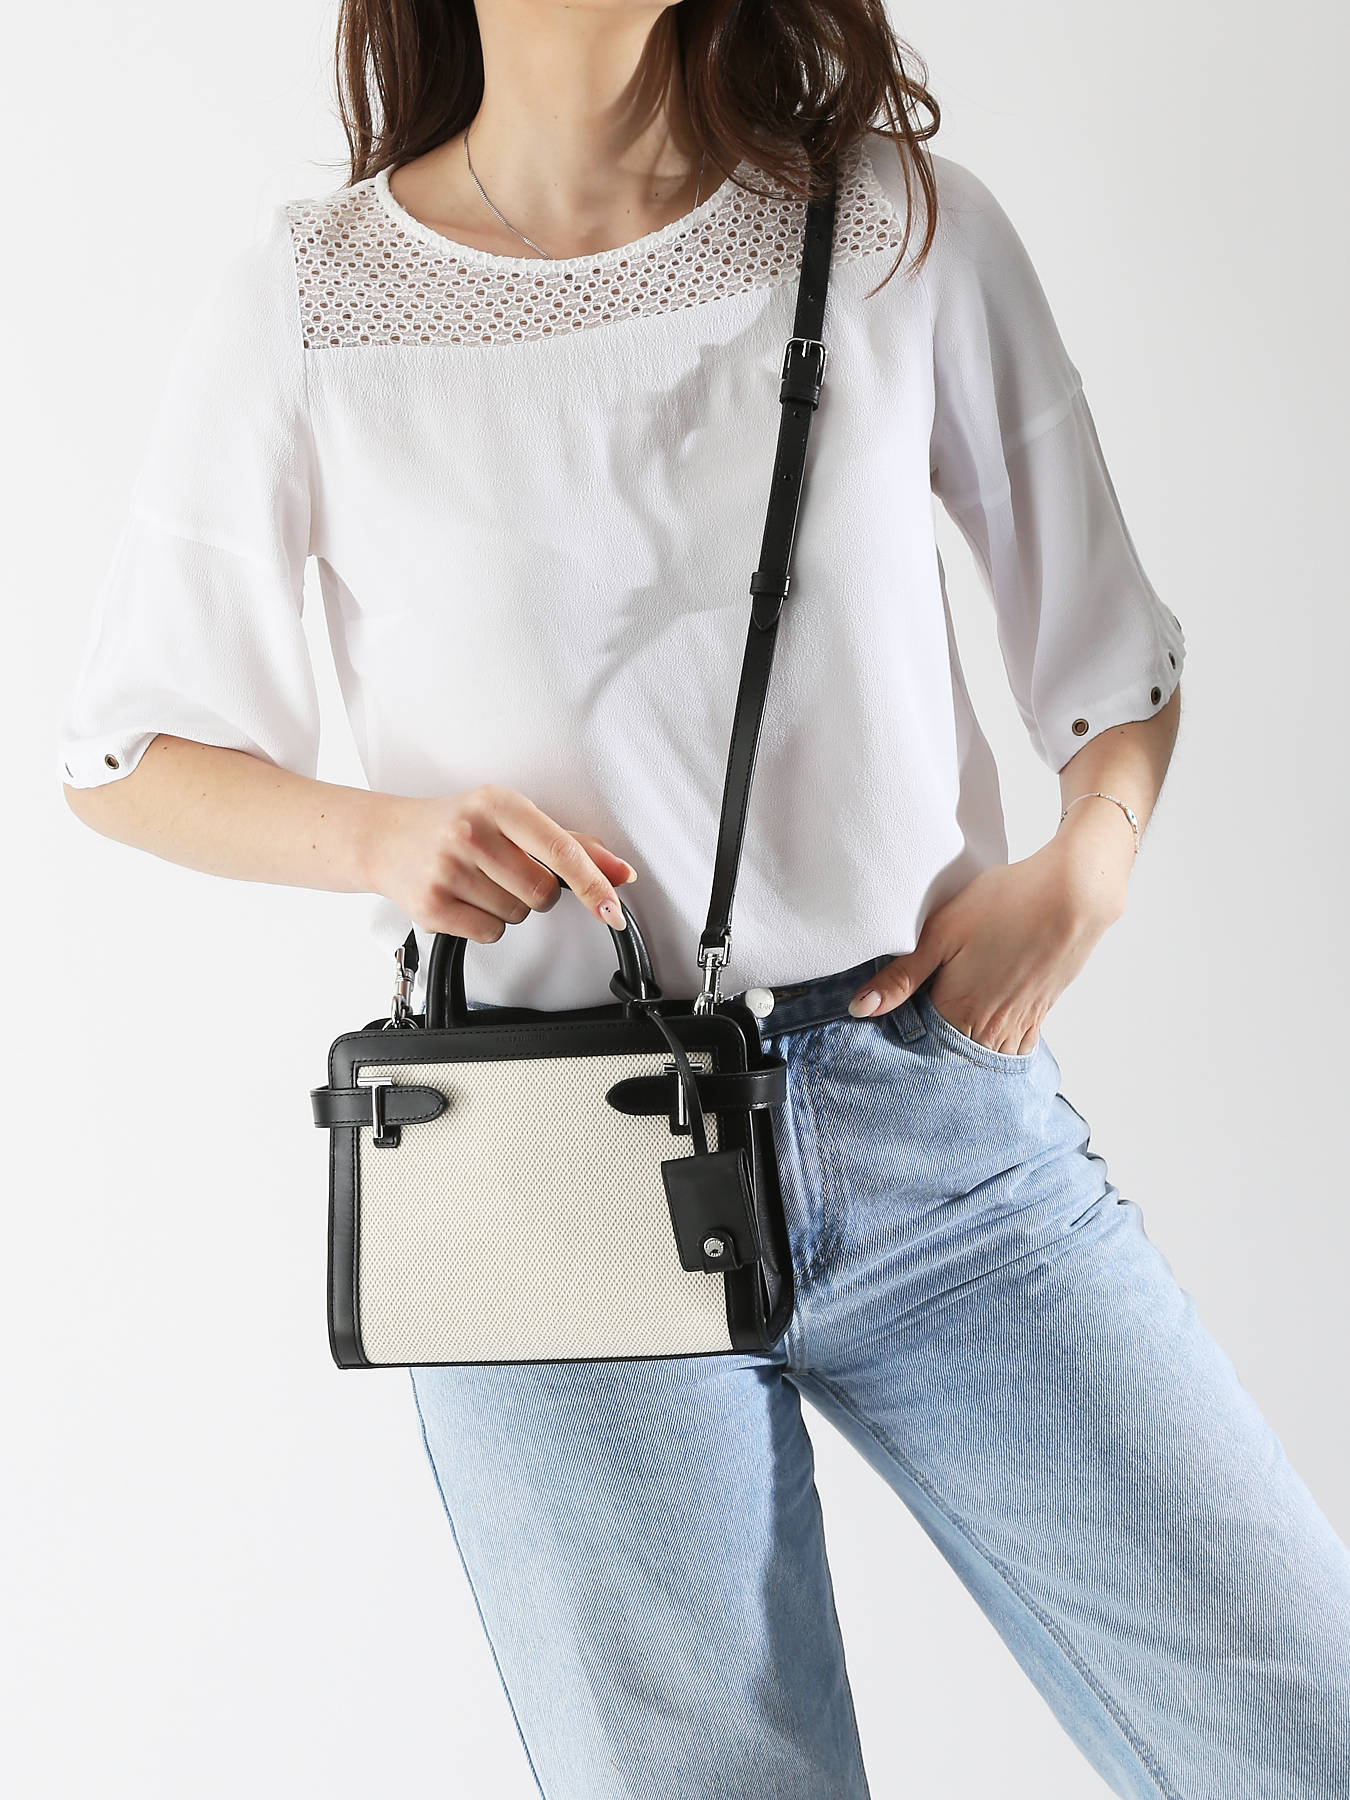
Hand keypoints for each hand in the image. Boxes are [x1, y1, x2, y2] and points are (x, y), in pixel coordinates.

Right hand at [362, 782, 637, 942]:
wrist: (388, 839)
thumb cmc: (458, 825)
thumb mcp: (513, 819)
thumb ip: (571, 845)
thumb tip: (620, 873)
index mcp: (498, 803)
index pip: (560, 850)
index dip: (593, 883)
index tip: (612, 908)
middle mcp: (470, 832)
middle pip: (542, 893)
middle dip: (538, 893)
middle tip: (509, 873)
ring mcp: (447, 869)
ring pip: (517, 916)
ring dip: (509, 908)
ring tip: (480, 881)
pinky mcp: (431, 906)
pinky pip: (490, 933)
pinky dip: (486, 924)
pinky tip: (465, 899)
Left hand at [845, 816, 1131, 1054]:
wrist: (1074, 894)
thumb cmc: (1006, 903)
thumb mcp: (941, 932)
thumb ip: (901, 976)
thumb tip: (859, 1009)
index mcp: (959, 1010)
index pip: (920, 1047)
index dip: (902, 1042)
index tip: (887, 1035)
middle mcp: (991, 1027)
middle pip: (953, 1058)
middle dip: (933, 1055)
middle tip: (915, 1040)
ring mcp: (1020, 1022)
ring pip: (984, 1056)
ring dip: (965, 1054)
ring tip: (946, 1037)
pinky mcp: (1042, 1010)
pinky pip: (1015, 1046)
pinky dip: (997, 1046)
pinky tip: (984, 1032)